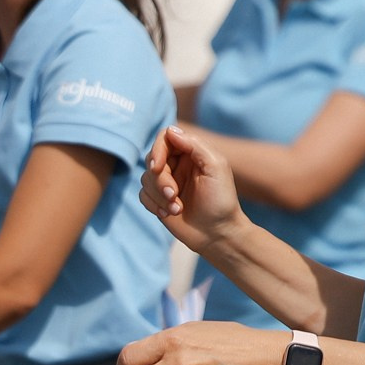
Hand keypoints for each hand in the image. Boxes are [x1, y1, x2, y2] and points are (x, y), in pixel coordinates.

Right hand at [142, 126, 245, 250]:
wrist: (217, 234)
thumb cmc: (221, 200)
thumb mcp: (216, 167)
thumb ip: (195, 146)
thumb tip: (171, 130)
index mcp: (192, 152)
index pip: (165, 138)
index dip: (157, 150)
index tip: (158, 167)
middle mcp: (178, 164)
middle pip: (152, 159)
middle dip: (160, 180)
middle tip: (174, 194)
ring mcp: (167, 182)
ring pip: (145, 178)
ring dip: (159, 195)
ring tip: (177, 208)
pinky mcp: (159, 199)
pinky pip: (143, 194)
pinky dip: (154, 204)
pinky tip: (170, 214)